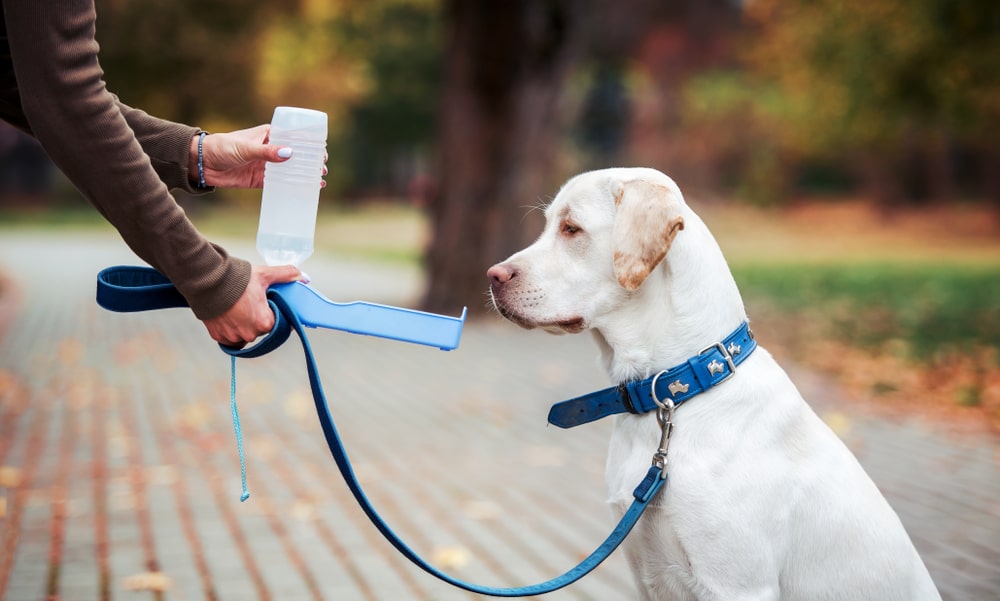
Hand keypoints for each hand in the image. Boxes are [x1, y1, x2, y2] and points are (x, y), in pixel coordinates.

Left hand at [190, 125, 327, 188]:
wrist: (202, 163)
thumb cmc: (223, 147)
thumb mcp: (246, 148)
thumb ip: (266, 152)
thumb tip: (289, 154)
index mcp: (269, 135)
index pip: (294, 137)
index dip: (308, 144)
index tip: (321, 151)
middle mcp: (270, 150)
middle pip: (295, 155)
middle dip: (310, 161)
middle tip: (322, 168)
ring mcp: (266, 165)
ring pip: (290, 170)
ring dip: (304, 175)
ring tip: (319, 180)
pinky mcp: (260, 180)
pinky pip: (279, 184)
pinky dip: (291, 187)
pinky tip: (304, 190)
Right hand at [202, 264, 304, 345]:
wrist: (206, 280)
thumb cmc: (236, 279)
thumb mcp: (264, 275)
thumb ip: (285, 275)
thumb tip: (302, 276)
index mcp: (264, 322)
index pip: (277, 323)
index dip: (274, 313)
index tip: (269, 306)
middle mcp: (249, 334)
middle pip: (260, 329)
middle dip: (258, 318)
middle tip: (251, 302)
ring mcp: (233, 337)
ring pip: (245, 334)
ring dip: (244, 324)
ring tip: (238, 308)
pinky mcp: (218, 337)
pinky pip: (229, 337)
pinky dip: (230, 328)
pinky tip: (229, 315)